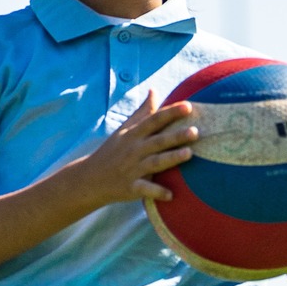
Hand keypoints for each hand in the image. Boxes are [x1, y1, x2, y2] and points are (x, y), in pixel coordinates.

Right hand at [70, 92, 197, 207]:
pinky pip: (145, 189)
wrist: (90, 178)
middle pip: (158, 141)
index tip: (188, 106)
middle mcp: (134, 150)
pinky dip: (156, 193)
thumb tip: (154, 90)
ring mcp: (132, 169)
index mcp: (134, 134)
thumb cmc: (113, 151)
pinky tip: (171, 195)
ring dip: (171, 159)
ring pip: (155, 163)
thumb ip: (143, 112)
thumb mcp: (125, 129)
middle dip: (176, 136)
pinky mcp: (131, 187)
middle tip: (196, 131)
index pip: (154, 120)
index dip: (171, 112)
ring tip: (189, 154)